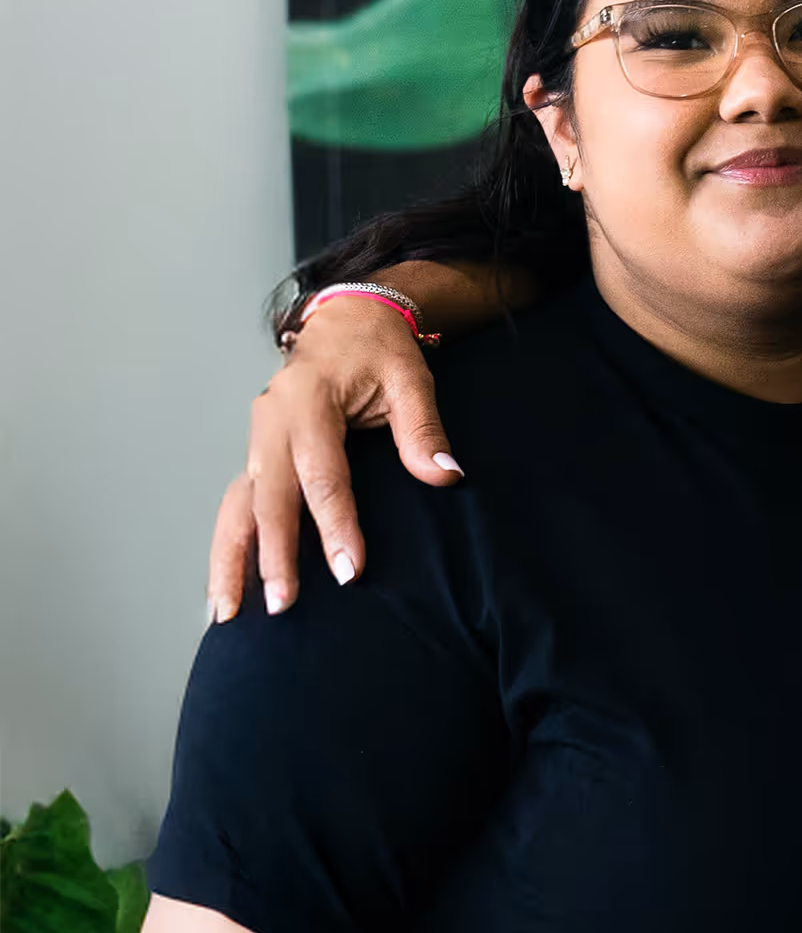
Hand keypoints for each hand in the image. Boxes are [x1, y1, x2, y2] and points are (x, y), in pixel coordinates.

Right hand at [210, 298, 455, 621]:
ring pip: (236, 506)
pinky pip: (236, 504)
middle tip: (282, 606)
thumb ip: (423, 428)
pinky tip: (225, 586)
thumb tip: (445, 475)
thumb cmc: (380, 350)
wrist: (345, 318)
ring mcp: (257, 438)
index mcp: (310, 404)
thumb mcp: (411, 377)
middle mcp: (272, 424)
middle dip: (273, 556)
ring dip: (230, 560)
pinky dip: (229, 545)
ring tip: (226, 614)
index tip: (349, 571)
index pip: (323, 476)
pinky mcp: (256, 452)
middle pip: (268, 498)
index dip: (334, 525)